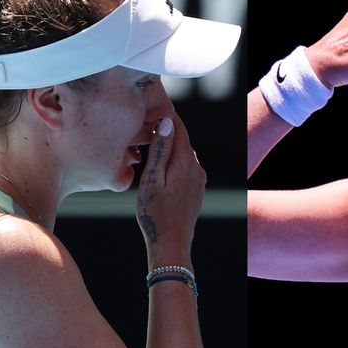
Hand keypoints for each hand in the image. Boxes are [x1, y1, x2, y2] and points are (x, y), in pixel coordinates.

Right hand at [136, 115, 205, 268]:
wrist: (172, 245)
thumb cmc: (155, 215)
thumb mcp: (152, 180)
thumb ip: (160, 151)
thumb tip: (168, 123)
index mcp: (185, 163)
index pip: (178, 128)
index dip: (166, 114)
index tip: (153, 103)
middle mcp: (196, 168)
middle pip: (182, 139)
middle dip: (167, 128)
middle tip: (148, 119)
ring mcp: (199, 180)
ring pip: (183, 153)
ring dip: (170, 145)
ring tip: (150, 140)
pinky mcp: (197, 189)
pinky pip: (185, 167)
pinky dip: (174, 160)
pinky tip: (160, 165)